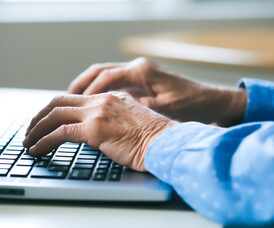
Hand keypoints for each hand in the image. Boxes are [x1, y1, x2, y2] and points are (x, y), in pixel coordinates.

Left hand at [23, 92, 176, 171]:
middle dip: (39, 116)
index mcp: (110, 97)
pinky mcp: (95, 130)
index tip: (45, 120)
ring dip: (36, 129)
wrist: (167, 143)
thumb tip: (97, 131)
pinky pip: (60, 133)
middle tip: (29, 129)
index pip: (74, 98)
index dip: (54, 109)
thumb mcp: (132, 121)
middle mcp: (101, 101)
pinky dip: (44, 141)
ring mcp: (97, 113)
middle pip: (58, 102)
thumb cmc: (155, 139)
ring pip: (55, 115)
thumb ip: (113, 120)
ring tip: (28, 142)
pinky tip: (37, 150)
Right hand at [68, 58, 246, 125]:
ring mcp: (138, 73)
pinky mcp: (141, 81)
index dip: (86, 92)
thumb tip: (107, 113)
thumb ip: (135, 108)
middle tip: (61, 101)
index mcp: (141, 71)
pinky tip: (90, 103)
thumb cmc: (192, 106)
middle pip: (99, 72)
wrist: (211, 102)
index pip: (105, 78)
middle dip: (78, 87)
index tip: (72, 105)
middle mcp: (137, 68)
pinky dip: (98, 91)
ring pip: (103, 75)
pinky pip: (112, 82)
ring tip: (69, 101)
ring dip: (85, 87)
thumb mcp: (163, 110)